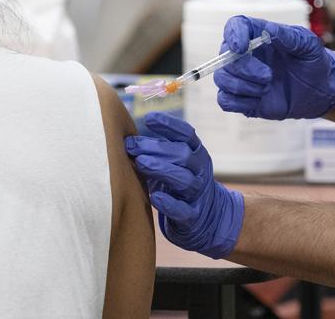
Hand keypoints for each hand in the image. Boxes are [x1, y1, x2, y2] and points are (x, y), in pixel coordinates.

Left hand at [124, 112, 243, 259]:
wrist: (206, 216)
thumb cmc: (180, 183)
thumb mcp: (174, 162)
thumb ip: (158, 150)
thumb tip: (128, 138)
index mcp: (196, 152)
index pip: (187, 134)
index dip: (169, 125)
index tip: (149, 118)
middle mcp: (200, 170)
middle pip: (182, 154)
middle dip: (156, 148)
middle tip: (132, 146)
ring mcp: (198, 193)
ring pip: (184, 179)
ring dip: (162, 169)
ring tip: (141, 163)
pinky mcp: (193, 216)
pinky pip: (183, 210)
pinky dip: (170, 204)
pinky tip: (155, 197)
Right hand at [214, 15, 334, 119]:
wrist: (321, 91)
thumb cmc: (314, 62)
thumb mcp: (308, 45)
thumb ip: (289, 36)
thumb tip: (268, 30)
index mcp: (258, 35)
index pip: (235, 26)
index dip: (233, 35)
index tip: (241, 47)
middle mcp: (245, 54)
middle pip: (225, 56)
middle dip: (245, 68)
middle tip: (269, 76)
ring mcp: (242, 77)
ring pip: (222, 78)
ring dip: (242, 86)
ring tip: (267, 88)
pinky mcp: (242, 99)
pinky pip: (225, 100)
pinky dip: (239, 102)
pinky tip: (259, 100)